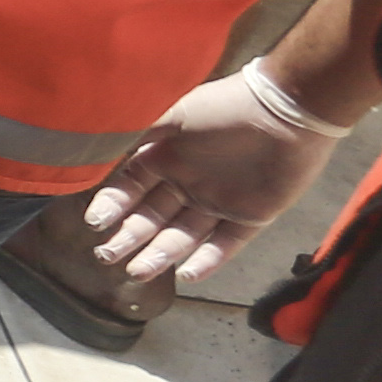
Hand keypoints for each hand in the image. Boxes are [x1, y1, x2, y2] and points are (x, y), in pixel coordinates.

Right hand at [76, 61, 344, 289]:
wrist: (287, 110)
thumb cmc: (226, 107)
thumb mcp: (173, 114)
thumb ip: (137, 132)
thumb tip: (94, 148)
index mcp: (167, 157)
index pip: (130, 188)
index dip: (112, 205)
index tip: (95, 223)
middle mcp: (188, 183)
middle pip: (152, 218)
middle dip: (129, 238)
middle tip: (107, 256)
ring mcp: (219, 202)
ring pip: (183, 236)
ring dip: (160, 255)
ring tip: (139, 273)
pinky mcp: (251, 217)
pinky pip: (226, 245)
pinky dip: (208, 260)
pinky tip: (187, 275)